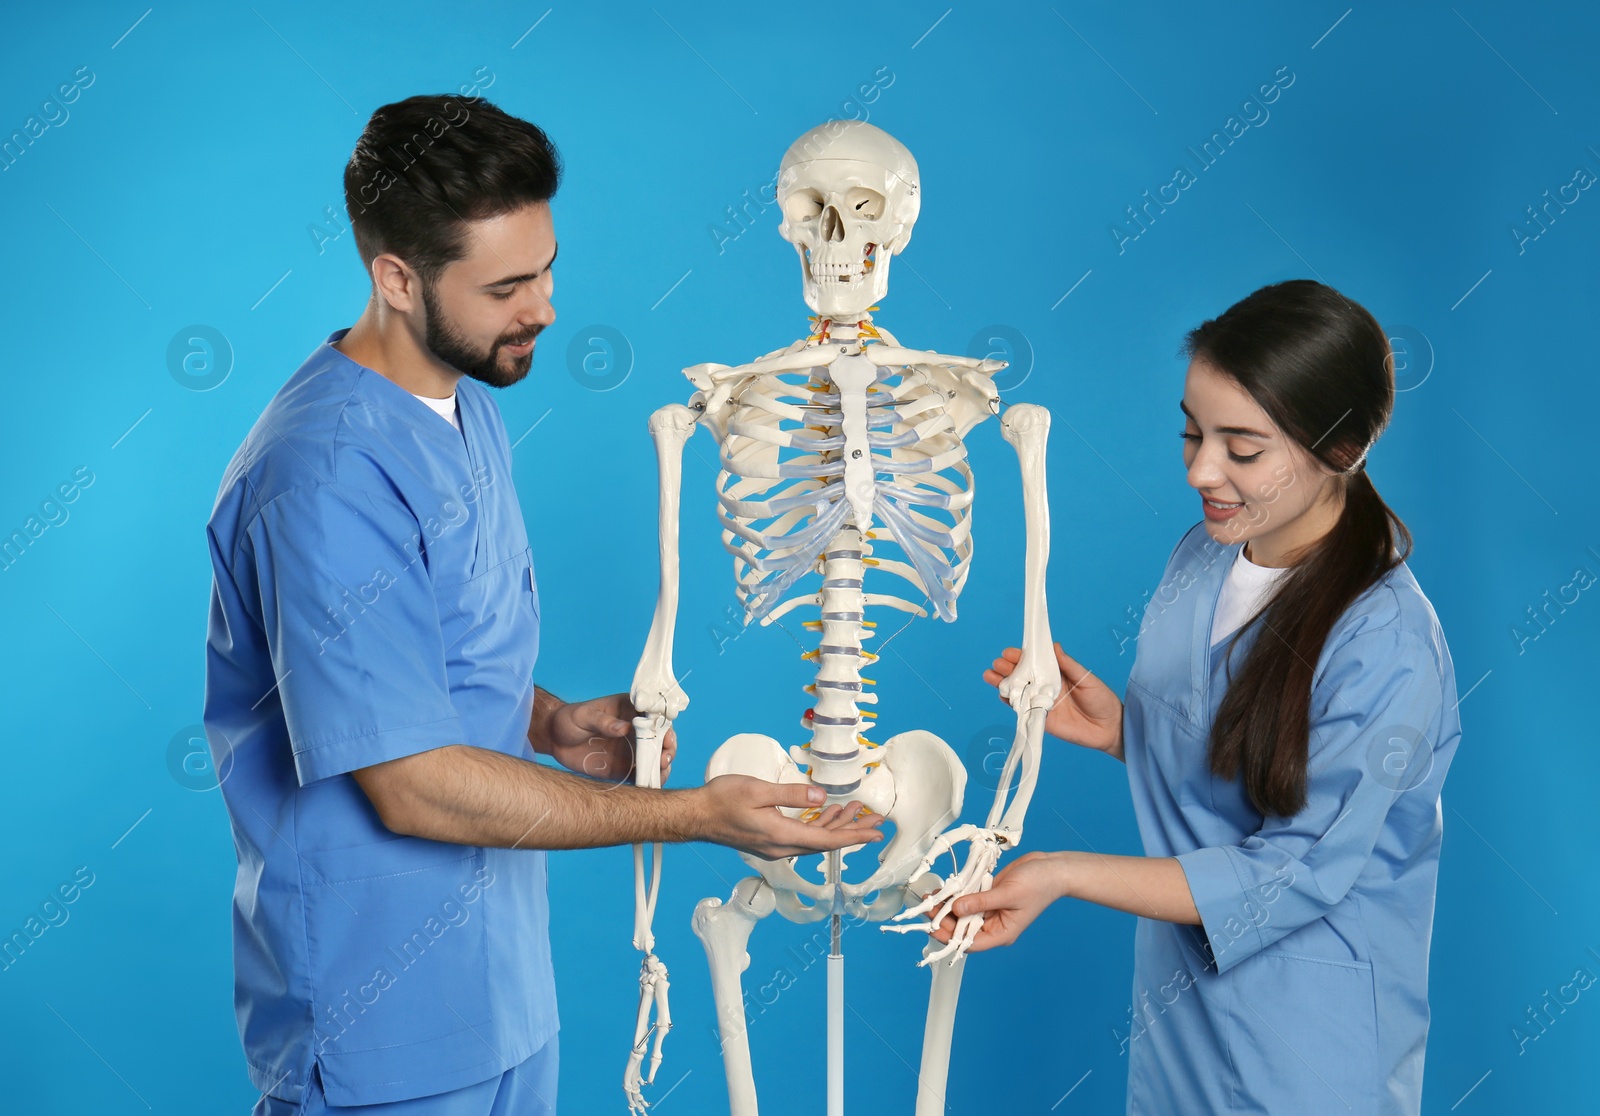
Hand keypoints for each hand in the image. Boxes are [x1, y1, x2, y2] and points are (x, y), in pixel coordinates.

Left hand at [539, 693, 675, 783]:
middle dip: (668, 748)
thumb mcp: (584, 715)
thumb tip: (625, 728)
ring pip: (656, 758)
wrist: (555, 739)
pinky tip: (651, 784)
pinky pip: (642, 774)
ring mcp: (632, 749)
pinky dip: (650, 780)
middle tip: (663, 758)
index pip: (655, 716)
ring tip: (660, 773)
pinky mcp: (624, 767)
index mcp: (631, 710)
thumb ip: (604, 722)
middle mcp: (637, 730)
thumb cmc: (570, 719)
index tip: (666, 736)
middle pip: (662, 739)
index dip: (665, 725)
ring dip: (662, 766)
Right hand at [694, 776, 883, 859]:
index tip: (875, 833)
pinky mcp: (769, 840)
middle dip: (852, 830)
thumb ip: (793, 794)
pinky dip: (819, 824)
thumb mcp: (759, 791)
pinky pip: (802, 836)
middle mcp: (781, 847)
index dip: (854, 836)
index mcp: (781, 836)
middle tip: (876, 820)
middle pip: (825, 841)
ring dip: (836, 824)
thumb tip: (822, 796)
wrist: (696, 815)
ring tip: (855, 810)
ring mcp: (775, 846)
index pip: (827, 840)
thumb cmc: (722, 800)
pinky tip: (826, 811)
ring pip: (815, 838)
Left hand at [927, 851, 1063, 951]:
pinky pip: (969, 898)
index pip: (970, 942)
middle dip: (944, 919)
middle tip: (927, 907)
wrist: (1053, 868)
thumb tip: (957, 908)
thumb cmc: (1039, 884)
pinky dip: (957, 894)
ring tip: (931, 897)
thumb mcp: (1009, 893)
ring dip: (948, 906)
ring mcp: (991, 909)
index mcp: (1002, 933)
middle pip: (963, 928)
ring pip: (964, 912)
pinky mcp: (989, 895)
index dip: (949, 937)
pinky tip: (945, 888)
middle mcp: (994, 924)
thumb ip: (981, 902)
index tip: (931, 927)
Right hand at [986, 643, 1123, 757]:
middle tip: (998, 664)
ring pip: (1017, 691)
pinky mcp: (1041, 719)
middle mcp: (1045, 686)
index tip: (1010, 652)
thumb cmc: (1102, 699)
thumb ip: (1068, 664)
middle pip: (1021, 675)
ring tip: (990, 676)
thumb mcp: (1086, 678)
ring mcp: (1041, 703)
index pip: (1034, 662)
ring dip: (1002, 683)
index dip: (1021, 656)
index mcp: (1055, 673)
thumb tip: (1054, 646)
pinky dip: (1010, 703)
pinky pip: (1022, 711)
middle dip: (1007, 668)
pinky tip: (1000, 695)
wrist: (1109, 728)